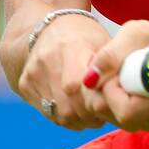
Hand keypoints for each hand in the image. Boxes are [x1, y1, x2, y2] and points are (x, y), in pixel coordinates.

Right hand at [17, 14, 113, 130]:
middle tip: (105, 112)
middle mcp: (47, 61)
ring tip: (93, 110)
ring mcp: (33, 74)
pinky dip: (67, 118)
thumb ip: (112, 68)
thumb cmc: (84, 36)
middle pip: (70, 106)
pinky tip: (78, 108)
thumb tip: (123, 95)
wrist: (48, 28)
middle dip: (91, 115)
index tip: (110, 102)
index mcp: (69, 47)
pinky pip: (50, 114)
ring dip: (81, 119)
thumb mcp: (103, 43)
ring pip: (60, 115)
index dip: (96, 101)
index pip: (77, 86)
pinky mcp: (25, 85)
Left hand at [81, 19, 148, 131]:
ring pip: (110, 117)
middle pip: (114, 116)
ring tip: (121, 70)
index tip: (120, 65)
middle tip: (115, 65)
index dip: (112, 88)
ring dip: (106, 92)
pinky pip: (112, 115)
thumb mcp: (135, 34)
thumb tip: (89, 81)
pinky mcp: (142, 120)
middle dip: (105, 89)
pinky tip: (121, 80)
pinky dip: (109, 97)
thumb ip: (111, 56)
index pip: (126, 111)